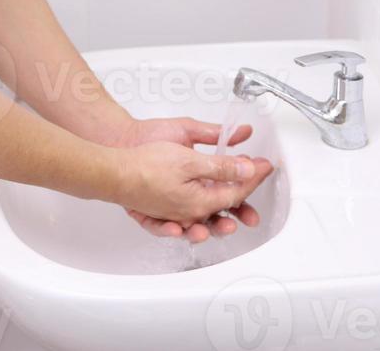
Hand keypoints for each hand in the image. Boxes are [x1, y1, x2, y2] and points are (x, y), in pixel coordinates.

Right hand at [112, 115, 272, 243]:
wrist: (115, 172)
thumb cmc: (146, 165)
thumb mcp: (189, 160)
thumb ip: (220, 166)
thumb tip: (247, 169)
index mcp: (200, 202)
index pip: (236, 190)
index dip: (253, 175)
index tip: (265, 164)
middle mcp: (190, 213)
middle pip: (224, 206)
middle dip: (245, 193)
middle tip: (257, 178)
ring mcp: (175, 214)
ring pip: (207, 215)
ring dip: (225, 212)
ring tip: (237, 211)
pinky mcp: (162, 210)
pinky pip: (185, 218)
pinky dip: (197, 217)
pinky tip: (200, 216)